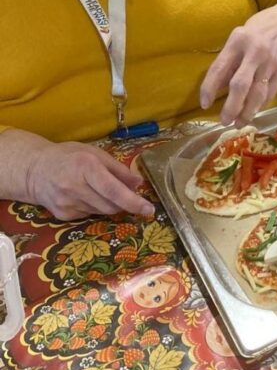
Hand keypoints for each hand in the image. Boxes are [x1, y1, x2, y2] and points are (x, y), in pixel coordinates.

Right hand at [26, 142, 154, 220]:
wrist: (35, 170)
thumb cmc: (69, 157)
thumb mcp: (95, 154)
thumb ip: (118, 169)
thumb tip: (139, 184)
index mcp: (85, 167)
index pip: (113, 190)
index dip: (133, 202)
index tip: (149, 209)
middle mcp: (75, 187)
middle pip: (111, 205)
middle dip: (124, 203)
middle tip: (128, 196)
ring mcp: (67, 203)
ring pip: (101, 212)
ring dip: (110, 205)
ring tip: (100, 190)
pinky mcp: (62, 215)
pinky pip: (89, 215)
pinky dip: (95, 207)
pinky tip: (85, 196)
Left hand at [200, 3, 276, 125]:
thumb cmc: (260, 28)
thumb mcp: (240, 36)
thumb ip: (229, 59)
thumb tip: (219, 85)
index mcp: (238, 40)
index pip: (219, 68)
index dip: (210, 88)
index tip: (205, 104)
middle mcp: (254, 52)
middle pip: (240, 85)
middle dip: (231, 107)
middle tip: (224, 121)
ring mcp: (270, 62)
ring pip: (257, 94)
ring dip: (247, 112)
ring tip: (238, 123)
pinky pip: (270, 93)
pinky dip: (260, 105)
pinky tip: (253, 112)